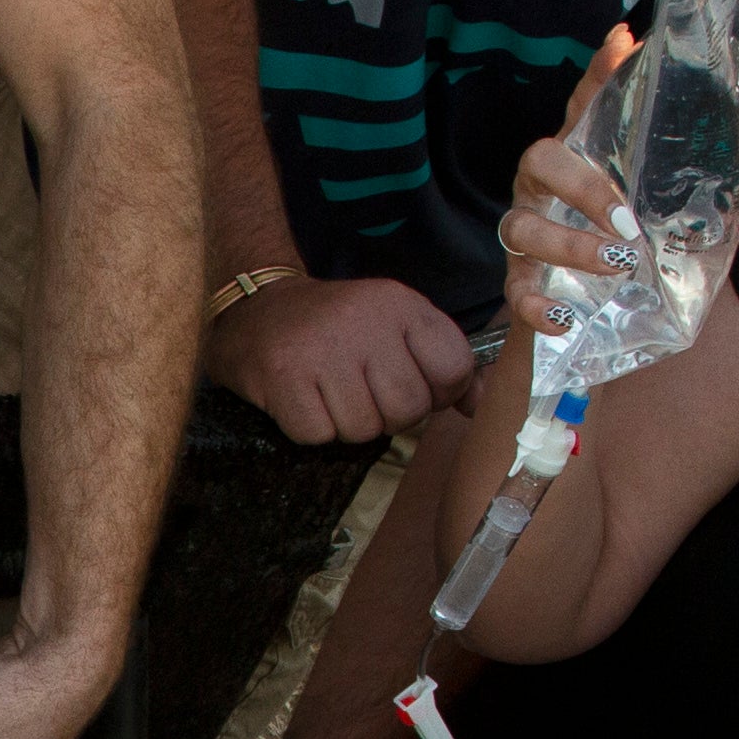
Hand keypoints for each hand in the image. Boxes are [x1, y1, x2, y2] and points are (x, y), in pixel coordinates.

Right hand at [207, 271, 479, 444]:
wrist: (255, 310)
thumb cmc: (336, 329)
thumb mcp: (394, 327)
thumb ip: (442, 364)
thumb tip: (483, 405)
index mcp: (400, 305)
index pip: (453, 369)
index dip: (437, 393)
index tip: (411, 385)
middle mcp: (365, 321)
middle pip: (408, 409)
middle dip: (388, 416)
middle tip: (362, 394)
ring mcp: (322, 349)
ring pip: (364, 429)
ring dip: (347, 424)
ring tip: (330, 394)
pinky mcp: (283, 377)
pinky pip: (319, 434)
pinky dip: (311, 427)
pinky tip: (303, 399)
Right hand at [493, 28, 649, 340]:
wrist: (576, 304)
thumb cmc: (610, 235)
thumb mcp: (642, 194)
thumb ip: (658, 157)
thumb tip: (684, 91)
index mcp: (572, 157)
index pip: (581, 106)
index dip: (599, 76)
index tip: (625, 43)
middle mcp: (539, 187)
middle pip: (539, 161)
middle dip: (582, 187)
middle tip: (628, 220)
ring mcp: (523, 232)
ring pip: (523, 228)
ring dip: (570, 245)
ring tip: (617, 263)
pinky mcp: (518, 281)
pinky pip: (515, 291)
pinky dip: (536, 307)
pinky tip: (563, 319)